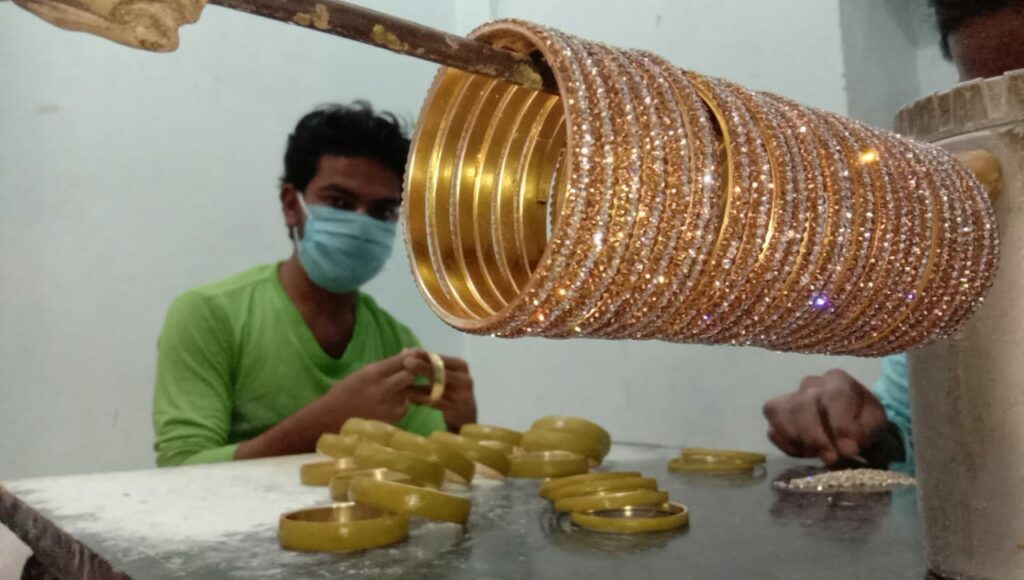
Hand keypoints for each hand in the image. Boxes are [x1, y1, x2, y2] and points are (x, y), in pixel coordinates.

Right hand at [324, 352, 418, 423]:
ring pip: (410, 393)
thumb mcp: (362, 374)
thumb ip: (384, 366)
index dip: (412, 357)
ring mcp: (388, 405)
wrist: (330, 419)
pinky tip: (390, 407)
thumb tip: (406, 354)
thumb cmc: (344, 393)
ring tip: (396, 393)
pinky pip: (404, 409)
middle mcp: (383, 388)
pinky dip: (401, 406)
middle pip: (410, 375)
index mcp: (374, 373)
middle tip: (409, 376)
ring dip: (408, 391)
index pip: (402, 360)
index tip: (416, 356)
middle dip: (412, 374)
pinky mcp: (391, 420)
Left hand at [403, 349, 477, 430]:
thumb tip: (405, 351)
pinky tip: (410, 398)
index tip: (408, 353)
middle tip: (406, 362)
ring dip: (419, 385)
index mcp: (461, 366)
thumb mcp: (444, 374)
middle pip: (440, 370)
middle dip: (422, 366)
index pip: (440, 358)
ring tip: (404, 383)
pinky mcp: (456, 408)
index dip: (424, 355)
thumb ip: (427, 364)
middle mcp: (464, 378)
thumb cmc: (451, 389)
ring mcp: (462, 394)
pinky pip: (435, 401)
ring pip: (437, 387)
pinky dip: (421, 399)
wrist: (465, 414)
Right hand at [762, 369, 887, 464]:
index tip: (849, 451)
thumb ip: (864, 432)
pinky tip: (805, 451)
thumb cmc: (862, 420)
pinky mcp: (776, 414)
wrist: (849, 420)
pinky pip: (773, 430)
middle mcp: (810, 384)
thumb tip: (845, 448)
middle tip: (831, 458)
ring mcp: (790, 397)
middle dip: (816, 437)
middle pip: (803, 405)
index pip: (834, 397)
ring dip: (799, 440)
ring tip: (817, 454)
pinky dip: (786, 445)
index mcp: (838, 381)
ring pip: (780, 413)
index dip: (840, 426)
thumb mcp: (874, 423)